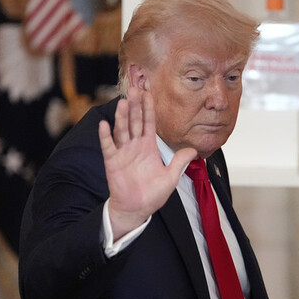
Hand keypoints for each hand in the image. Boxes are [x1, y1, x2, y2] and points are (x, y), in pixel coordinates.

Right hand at [99, 86, 196, 238]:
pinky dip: (105, 136)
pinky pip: (108, 147)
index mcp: (148, 147)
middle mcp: (135, 146)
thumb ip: (180, 162)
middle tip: (134, 89)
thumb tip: (194, 149)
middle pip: (134, 121)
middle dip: (134, 106)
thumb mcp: (171, 177)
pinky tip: (104, 124)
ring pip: (122, 130)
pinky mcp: (112, 162)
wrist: (136, 209)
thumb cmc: (153, 194)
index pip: (148, 123)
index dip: (148, 108)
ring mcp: (123, 153)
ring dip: (122, 116)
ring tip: (123, 102)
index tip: (148, 93)